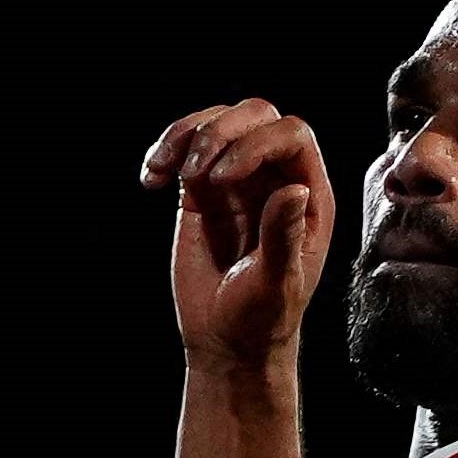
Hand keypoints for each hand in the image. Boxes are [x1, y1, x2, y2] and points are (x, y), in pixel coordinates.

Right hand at [143, 100, 328, 377]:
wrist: (226, 341)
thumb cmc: (261, 319)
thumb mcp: (276, 284)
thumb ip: (283, 237)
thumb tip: (293, 190)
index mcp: (307, 197)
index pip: (292, 136)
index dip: (257, 142)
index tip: (222, 178)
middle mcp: (276, 179)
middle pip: (255, 115)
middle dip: (220, 131)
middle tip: (195, 174)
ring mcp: (238, 181)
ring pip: (218, 123)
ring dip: (186, 134)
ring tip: (163, 170)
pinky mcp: (201, 191)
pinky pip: (186, 149)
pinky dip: (165, 150)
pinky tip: (150, 178)